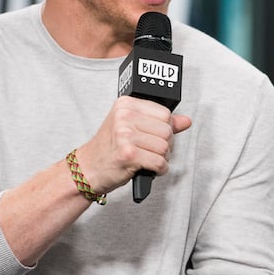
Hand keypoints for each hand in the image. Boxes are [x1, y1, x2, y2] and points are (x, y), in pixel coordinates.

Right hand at [75, 96, 192, 192]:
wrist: (87, 168)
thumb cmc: (109, 148)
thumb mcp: (132, 128)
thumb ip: (160, 122)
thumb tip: (186, 120)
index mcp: (125, 104)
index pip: (165, 113)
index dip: (166, 128)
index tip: (154, 136)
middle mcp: (124, 117)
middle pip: (167, 130)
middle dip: (165, 145)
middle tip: (151, 150)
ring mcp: (125, 135)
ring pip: (165, 147)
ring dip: (162, 158)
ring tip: (148, 159)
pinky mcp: (129, 155)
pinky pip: (160, 163)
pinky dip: (159, 170)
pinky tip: (148, 168)